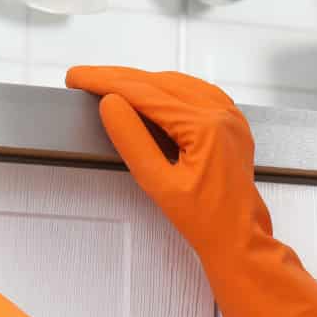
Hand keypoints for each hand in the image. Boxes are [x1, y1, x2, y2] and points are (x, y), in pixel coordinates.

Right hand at [64, 65, 316, 316]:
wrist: (238, 238)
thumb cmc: (204, 220)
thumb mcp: (159, 184)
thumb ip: (133, 141)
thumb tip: (110, 104)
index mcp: (206, 125)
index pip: (146, 92)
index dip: (106, 82)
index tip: (77, 77)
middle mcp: (221, 112)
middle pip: (159, 82)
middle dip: (118, 78)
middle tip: (83, 78)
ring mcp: (229, 114)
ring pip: (175, 83)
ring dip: (140, 82)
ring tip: (107, 85)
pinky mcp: (229, 121)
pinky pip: (192, 92)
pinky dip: (164, 89)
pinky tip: (147, 93)